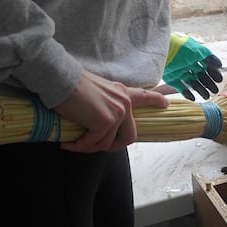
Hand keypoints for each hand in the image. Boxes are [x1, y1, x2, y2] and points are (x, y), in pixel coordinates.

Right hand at [52, 70, 168, 151]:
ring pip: (106, 143)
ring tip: (73, 143)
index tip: (165, 104)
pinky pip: (93, 143)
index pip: (145, 97)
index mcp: (122, 93)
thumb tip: (100, 123)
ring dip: (89, 146)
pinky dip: (79, 146)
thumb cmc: (72, 85)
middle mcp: (124, 103)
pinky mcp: (105, 122)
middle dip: (112, 147)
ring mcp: (117, 113)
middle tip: (94, 146)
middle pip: (129, 137)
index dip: (156, 101)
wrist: (61, 79)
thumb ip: (106, 104)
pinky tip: (68, 143)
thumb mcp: (97, 92)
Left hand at [162, 33, 224, 98]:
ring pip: (193, 82)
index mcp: (195, 56)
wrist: (161, 51)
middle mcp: (188, 64)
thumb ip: (209, 57)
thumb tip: (219, 65)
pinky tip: (193, 98)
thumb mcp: (197, 50)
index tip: (219, 80)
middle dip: (208, 83)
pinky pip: (181, 87)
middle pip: (201, 76)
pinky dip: (187, 93)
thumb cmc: (180, 48)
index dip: (213, 73)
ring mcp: (180, 72)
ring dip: (200, 89)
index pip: (207, 66)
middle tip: (214, 90)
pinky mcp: (172, 79)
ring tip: (206, 96)